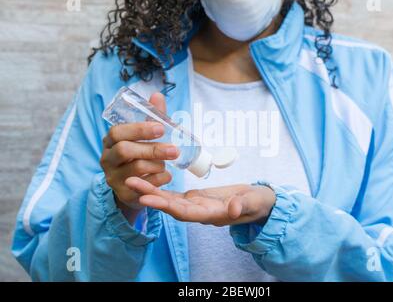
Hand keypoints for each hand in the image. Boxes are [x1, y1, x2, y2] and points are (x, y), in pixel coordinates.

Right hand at [100, 93, 178, 222]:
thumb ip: (152, 117)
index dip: (139, 129)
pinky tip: (166, 175)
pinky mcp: (124, 195)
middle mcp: (107, 160)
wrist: (133, 187)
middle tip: (175, 150)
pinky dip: (160, 180)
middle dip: (153, 149)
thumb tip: (158, 95)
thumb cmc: (139, 155)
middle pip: (125, 151)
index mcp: (110, 141)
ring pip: (137, 169)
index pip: (117, 132)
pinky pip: (146, 187)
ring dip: (158, 165)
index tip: (161, 128)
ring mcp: (113, 179)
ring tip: (167, 163)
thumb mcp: (144, 136)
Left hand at [125, 177, 276, 225]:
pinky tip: (149, 179)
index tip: (146, 198)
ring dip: (151, 191)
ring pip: (170, 200)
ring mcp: (196, 206)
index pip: (185, 212)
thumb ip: (245, 205)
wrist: (259, 203)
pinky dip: (161, 188)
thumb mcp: (255, 202)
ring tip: (132, 179)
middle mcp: (200, 213)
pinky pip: (175, 194)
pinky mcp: (196, 198)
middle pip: (171, 206)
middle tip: (130, 182)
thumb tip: (234, 209)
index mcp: (212, 215)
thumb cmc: (258, 203)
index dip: (165, 206)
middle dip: (151, 195)